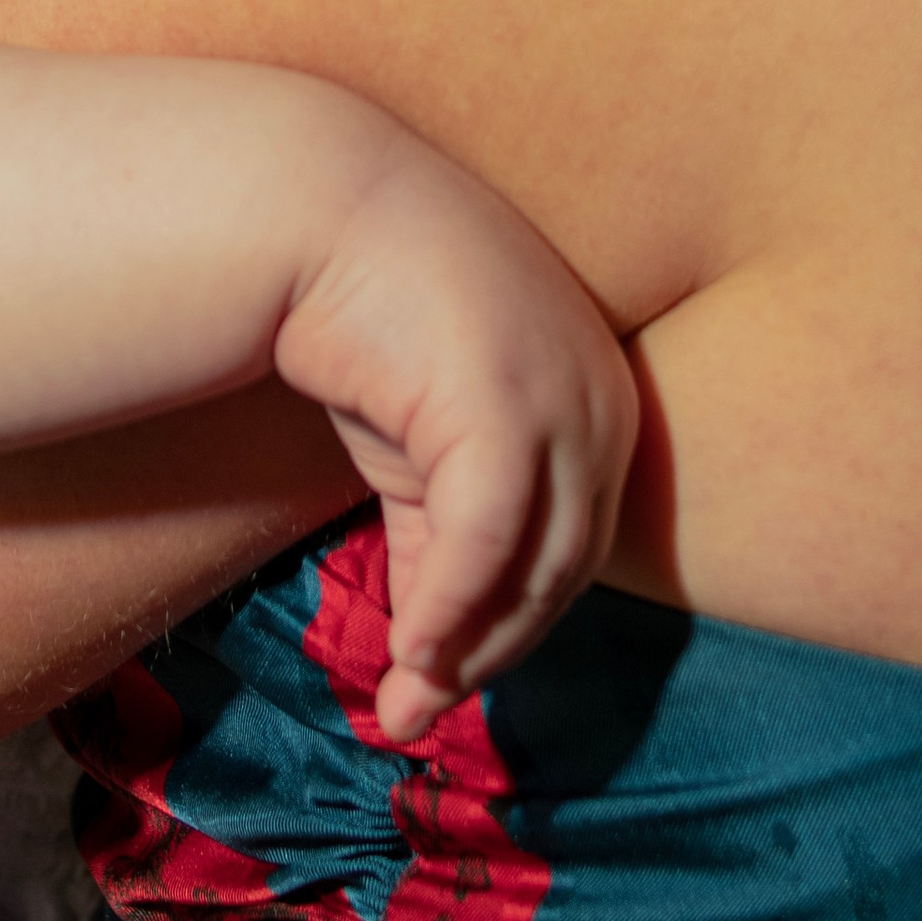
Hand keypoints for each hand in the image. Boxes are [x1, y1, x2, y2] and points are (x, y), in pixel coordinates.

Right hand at [270, 141, 635, 745]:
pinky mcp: (506, 406)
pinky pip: (489, 544)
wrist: (319, 207)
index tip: (446, 680)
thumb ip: (439, 538)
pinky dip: (448, 611)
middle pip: (567, 568)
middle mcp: (602, 399)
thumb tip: (422, 670)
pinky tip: (404, 649)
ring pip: (536, 569)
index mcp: (601, 399)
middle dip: (491, 652)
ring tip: (406, 701)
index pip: (576, 543)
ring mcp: (563, 399)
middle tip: (417, 713)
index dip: (513, 622)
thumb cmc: (371, 316)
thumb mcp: (424, 441)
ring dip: (469, 649)